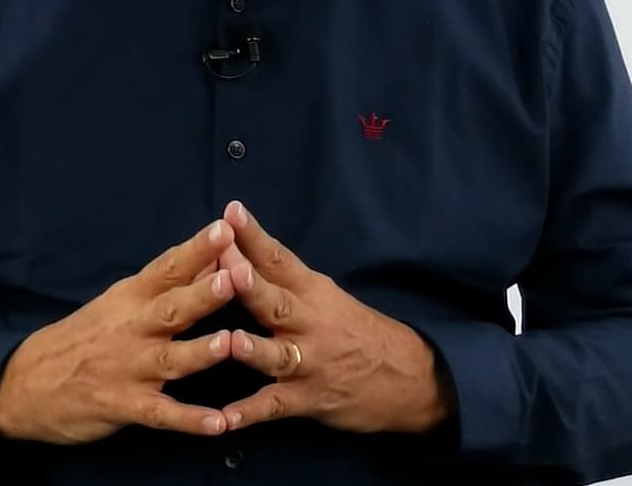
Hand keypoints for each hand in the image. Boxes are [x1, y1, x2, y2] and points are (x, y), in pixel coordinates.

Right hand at [0, 219, 239, 444]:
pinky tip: (218, 425)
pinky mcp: (124, 405)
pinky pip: (162, 414)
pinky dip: (189, 420)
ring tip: (230, 343)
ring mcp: (129, 369)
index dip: (196, 249)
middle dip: (202, 294)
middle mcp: (132, 329)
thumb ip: (167, 284)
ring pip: (170, 359)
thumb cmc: (83, 337)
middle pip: (171, 308)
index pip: (167, 268)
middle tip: (234, 277)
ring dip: (200, 351)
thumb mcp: (118, 303)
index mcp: (130, 298)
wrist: (24, 384)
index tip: (225, 228)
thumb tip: (213, 256)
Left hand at [213, 200, 454, 434]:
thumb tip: (241, 253)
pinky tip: (224, 421)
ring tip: (232, 342)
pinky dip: (249, 414)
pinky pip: (275, 406)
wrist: (407, 376)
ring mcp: (310, 363)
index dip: (255, 235)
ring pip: (277, 353)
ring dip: (254, 348)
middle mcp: (310, 324)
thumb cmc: (358, 331)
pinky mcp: (309, 398)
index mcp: (314, 293)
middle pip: (276, 301)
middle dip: (250, 284)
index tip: (230, 211)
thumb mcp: (329, 296)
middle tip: (227, 265)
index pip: (281, 259)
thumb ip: (287, 282)